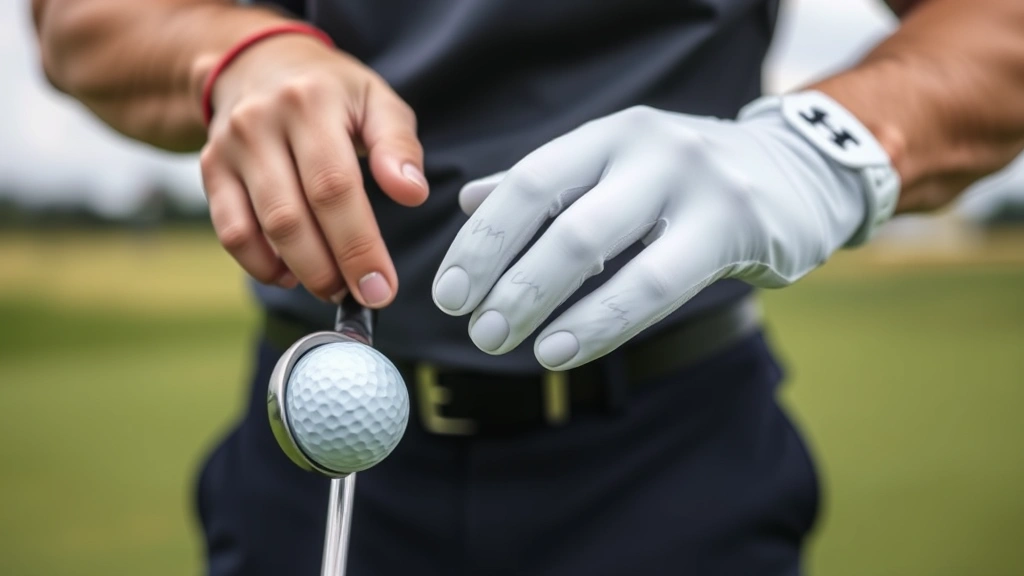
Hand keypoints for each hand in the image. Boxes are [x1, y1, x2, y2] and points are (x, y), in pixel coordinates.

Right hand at [200, 34, 427, 305]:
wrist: (257, 62)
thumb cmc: (329, 91)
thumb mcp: (376, 100)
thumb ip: (399, 146)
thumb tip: (412, 192)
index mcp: (310, 102)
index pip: (334, 187)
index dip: (358, 244)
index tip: (381, 286)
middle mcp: (261, 122)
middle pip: (292, 216)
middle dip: (330, 270)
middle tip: (361, 295)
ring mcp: (230, 147)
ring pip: (258, 229)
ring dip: (299, 272)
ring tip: (333, 287)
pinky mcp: (210, 169)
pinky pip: (231, 232)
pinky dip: (260, 265)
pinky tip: (290, 274)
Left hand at [432, 92, 897, 369]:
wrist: (800, 174)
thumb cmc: (692, 182)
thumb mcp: (619, 170)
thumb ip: (549, 185)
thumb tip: (470, 203)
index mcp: (609, 135)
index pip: (527, 184)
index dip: (481, 243)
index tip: (450, 294)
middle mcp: (646, 146)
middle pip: (555, 217)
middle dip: (505, 280)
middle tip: (476, 332)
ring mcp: (694, 181)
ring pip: (597, 245)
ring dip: (540, 302)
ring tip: (506, 344)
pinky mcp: (735, 225)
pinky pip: (655, 283)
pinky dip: (601, 321)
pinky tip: (564, 349)